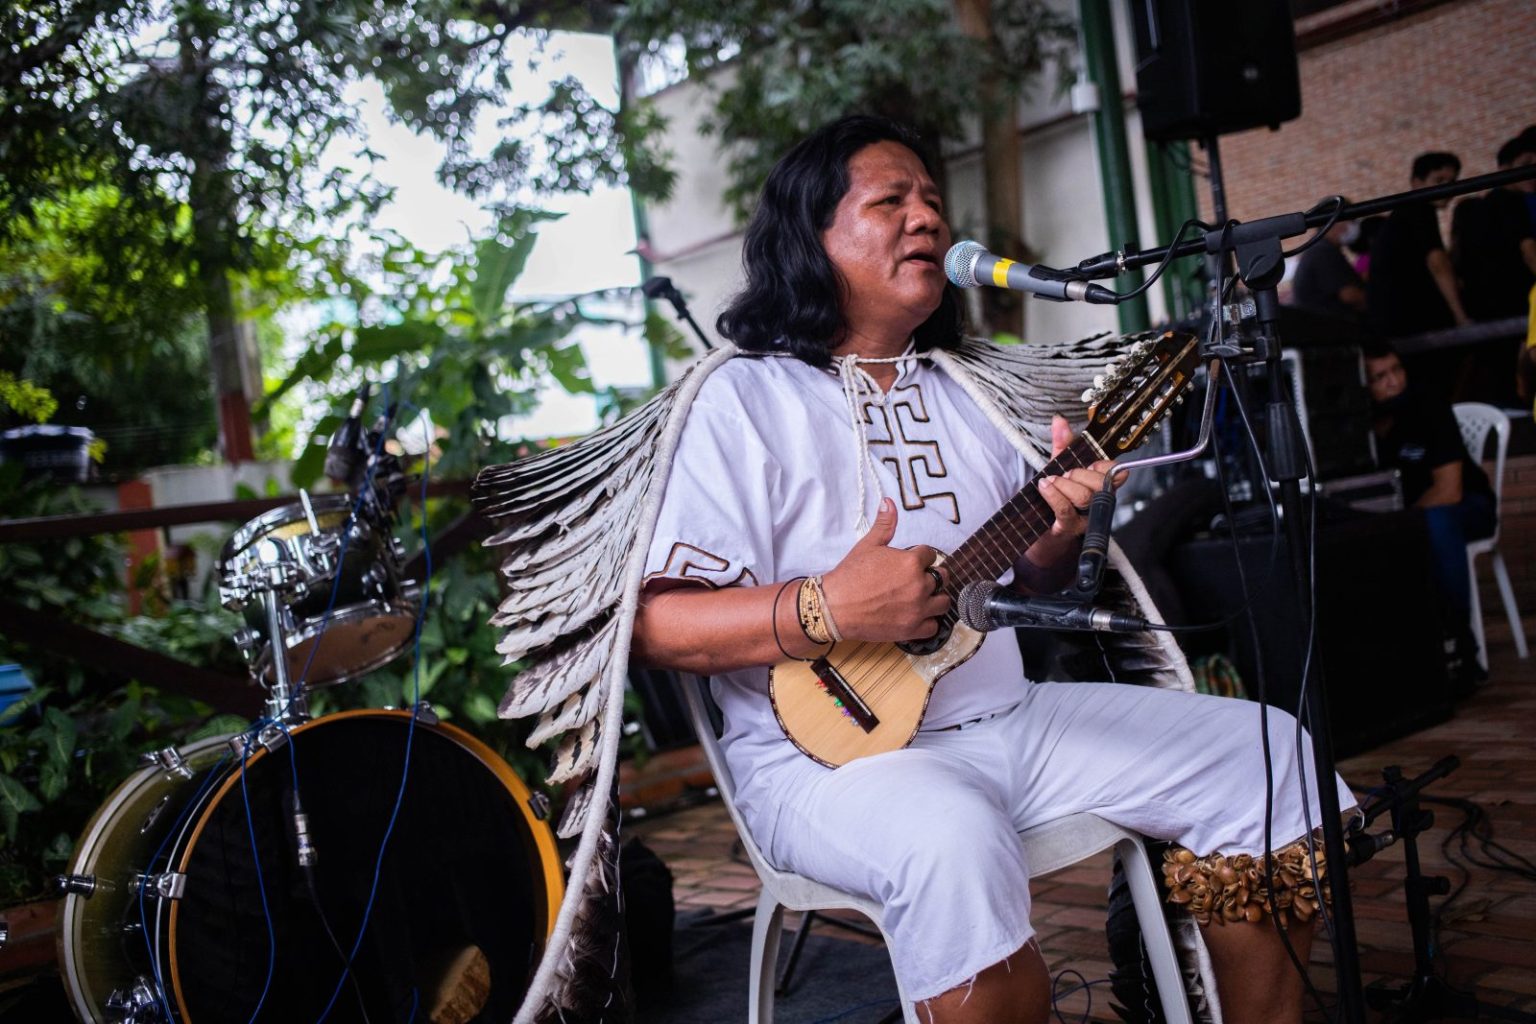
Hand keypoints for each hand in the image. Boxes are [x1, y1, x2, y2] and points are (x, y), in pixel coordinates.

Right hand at [821, 498, 950, 641]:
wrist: (834, 607)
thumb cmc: (850, 576)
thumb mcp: (868, 545)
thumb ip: (884, 524)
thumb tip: (889, 502)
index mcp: (911, 562)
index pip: (930, 555)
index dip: (921, 557)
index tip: (911, 562)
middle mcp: (919, 585)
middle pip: (943, 577)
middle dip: (932, 576)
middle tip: (915, 579)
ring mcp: (918, 609)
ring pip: (943, 602)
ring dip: (934, 598)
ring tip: (920, 597)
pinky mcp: (912, 629)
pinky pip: (934, 626)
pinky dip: (927, 621)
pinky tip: (916, 615)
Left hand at [1035, 414, 1126, 542]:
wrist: (1036, 530)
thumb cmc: (1052, 498)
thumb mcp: (1057, 467)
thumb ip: (1061, 444)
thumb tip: (1060, 420)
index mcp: (1097, 484)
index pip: (1116, 472)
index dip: (1103, 465)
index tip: (1090, 463)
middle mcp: (1095, 502)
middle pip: (1101, 483)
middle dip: (1079, 474)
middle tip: (1064, 474)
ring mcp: (1084, 518)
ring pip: (1084, 496)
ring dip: (1064, 484)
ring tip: (1050, 482)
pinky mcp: (1068, 528)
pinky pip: (1065, 509)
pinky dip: (1053, 494)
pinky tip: (1044, 487)